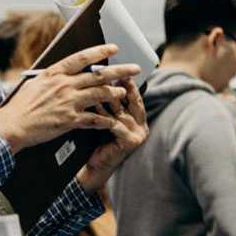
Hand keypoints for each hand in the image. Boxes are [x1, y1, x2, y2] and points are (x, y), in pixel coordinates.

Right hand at [0, 44, 139, 153]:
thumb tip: (64, 71)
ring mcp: (68, 102)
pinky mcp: (70, 120)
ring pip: (100, 94)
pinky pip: (94, 118)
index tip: (114, 48)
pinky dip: (105, 120)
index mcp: (55, 73)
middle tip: (134, 69)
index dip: (100, 51)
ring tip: (123, 92)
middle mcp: (64, 85)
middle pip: (98, 75)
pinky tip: (113, 120)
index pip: (82, 58)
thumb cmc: (21, 105)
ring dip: (115, 93)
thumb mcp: (36, 83)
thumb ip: (53, 76)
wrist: (12, 125)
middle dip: (120, 71)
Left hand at [76, 77, 148, 192]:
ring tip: (96, 85)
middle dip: (120, 85)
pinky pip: (115, 124)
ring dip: (107, 97)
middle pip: (131, 100)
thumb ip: (110, 105)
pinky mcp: (131, 141)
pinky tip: (92, 106)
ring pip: (121, 111)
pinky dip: (103, 114)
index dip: (126, 82)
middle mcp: (142, 125)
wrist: (95, 168)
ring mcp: (139, 134)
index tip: (117, 68)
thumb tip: (105, 80)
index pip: (133, 96)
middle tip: (110, 72)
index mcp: (139, 119)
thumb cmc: (98, 143)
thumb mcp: (107, 120)